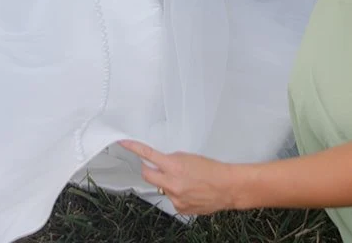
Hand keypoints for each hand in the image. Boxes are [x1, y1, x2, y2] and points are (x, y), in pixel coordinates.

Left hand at [119, 140, 238, 215]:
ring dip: (168, 183)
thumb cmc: (211, 169)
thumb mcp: (188, 157)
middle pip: (147, 176)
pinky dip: (177, 194)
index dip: (134, 148)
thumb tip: (160, 163)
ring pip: (162, 188)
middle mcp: (172, 183)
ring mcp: (175, 198)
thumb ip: (170, 160)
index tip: (124, 143)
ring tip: (186, 181)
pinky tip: (189, 191)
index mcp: (174, 166)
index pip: (148, 155)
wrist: (227, 187)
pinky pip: (172, 199)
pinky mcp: (181, 209)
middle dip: (148, 170)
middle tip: (154, 166)